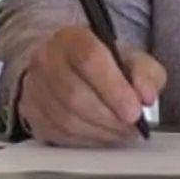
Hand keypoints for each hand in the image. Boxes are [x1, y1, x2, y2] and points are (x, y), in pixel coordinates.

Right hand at [19, 25, 167, 146]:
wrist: (72, 70)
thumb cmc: (103, 65)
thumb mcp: (132, 60)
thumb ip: (145, 73)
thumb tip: (146, 95)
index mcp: (72, 38)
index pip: (89, 59)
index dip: (114, 88)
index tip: (134, 110)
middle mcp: (47, 59)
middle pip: (76, 94)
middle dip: (110, 117)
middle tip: (132, 126)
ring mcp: (35, 87)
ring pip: (67, 119)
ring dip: (100, 131)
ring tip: (121, 131)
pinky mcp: (32, 113)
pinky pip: (59, 134)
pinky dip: (86, 140)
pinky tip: (102, 135)